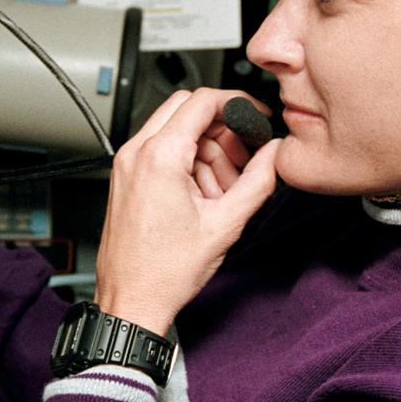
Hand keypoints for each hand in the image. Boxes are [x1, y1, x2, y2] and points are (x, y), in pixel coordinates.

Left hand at [94, 88, 280, 335]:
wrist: (131, 301)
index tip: (254, 116)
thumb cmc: (164, 272)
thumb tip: (275, 155)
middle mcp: (136, 153)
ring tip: (223, 189)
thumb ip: (258, 182)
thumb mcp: (225, 225)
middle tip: (242, 157)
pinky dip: (187, 161)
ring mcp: (126, 164)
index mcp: (159, 157)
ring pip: (174, 129)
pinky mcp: (125, 177)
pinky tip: (204, 195)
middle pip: (186, 109)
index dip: (236, 102)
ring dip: (205, 149)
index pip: (201, 100)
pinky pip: (161, 150)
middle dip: (221, 128)